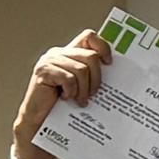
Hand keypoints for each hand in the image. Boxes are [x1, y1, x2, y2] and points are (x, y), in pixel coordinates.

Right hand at [12, 31, 109, 158]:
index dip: (103, 47)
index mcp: (70, 53)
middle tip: (93, 94)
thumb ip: (92, 74)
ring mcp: (49, 60)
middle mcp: (59, 53)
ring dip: (85, 89)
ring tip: (81, 100)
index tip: (109, 64)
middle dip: (97, 78)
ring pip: (81, 69)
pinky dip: (72, 91)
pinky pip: (68, 78)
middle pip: (91, 56)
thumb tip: (118, 72)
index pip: (89, 37)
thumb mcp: (82, 86)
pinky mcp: (43, 71)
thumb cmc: (64, 106)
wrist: (40, 121)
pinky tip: (67, 99)